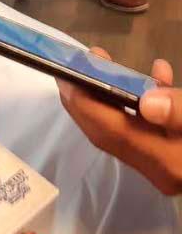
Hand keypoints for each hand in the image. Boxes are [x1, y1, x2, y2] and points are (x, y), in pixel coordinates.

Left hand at [57, 48, 181, 194]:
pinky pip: (149, 129)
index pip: (110, 130)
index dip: (84, 100)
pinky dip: (146, 102)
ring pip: (127, 128)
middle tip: (74, 64)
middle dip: (86, 96)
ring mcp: (167, 167)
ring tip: (106, 64)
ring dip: (113, 96)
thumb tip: (149, 101)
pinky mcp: (175, 159)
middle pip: (108, 131)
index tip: (63, 73)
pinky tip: (158, 75)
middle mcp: (160, 169)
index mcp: (166, 162)